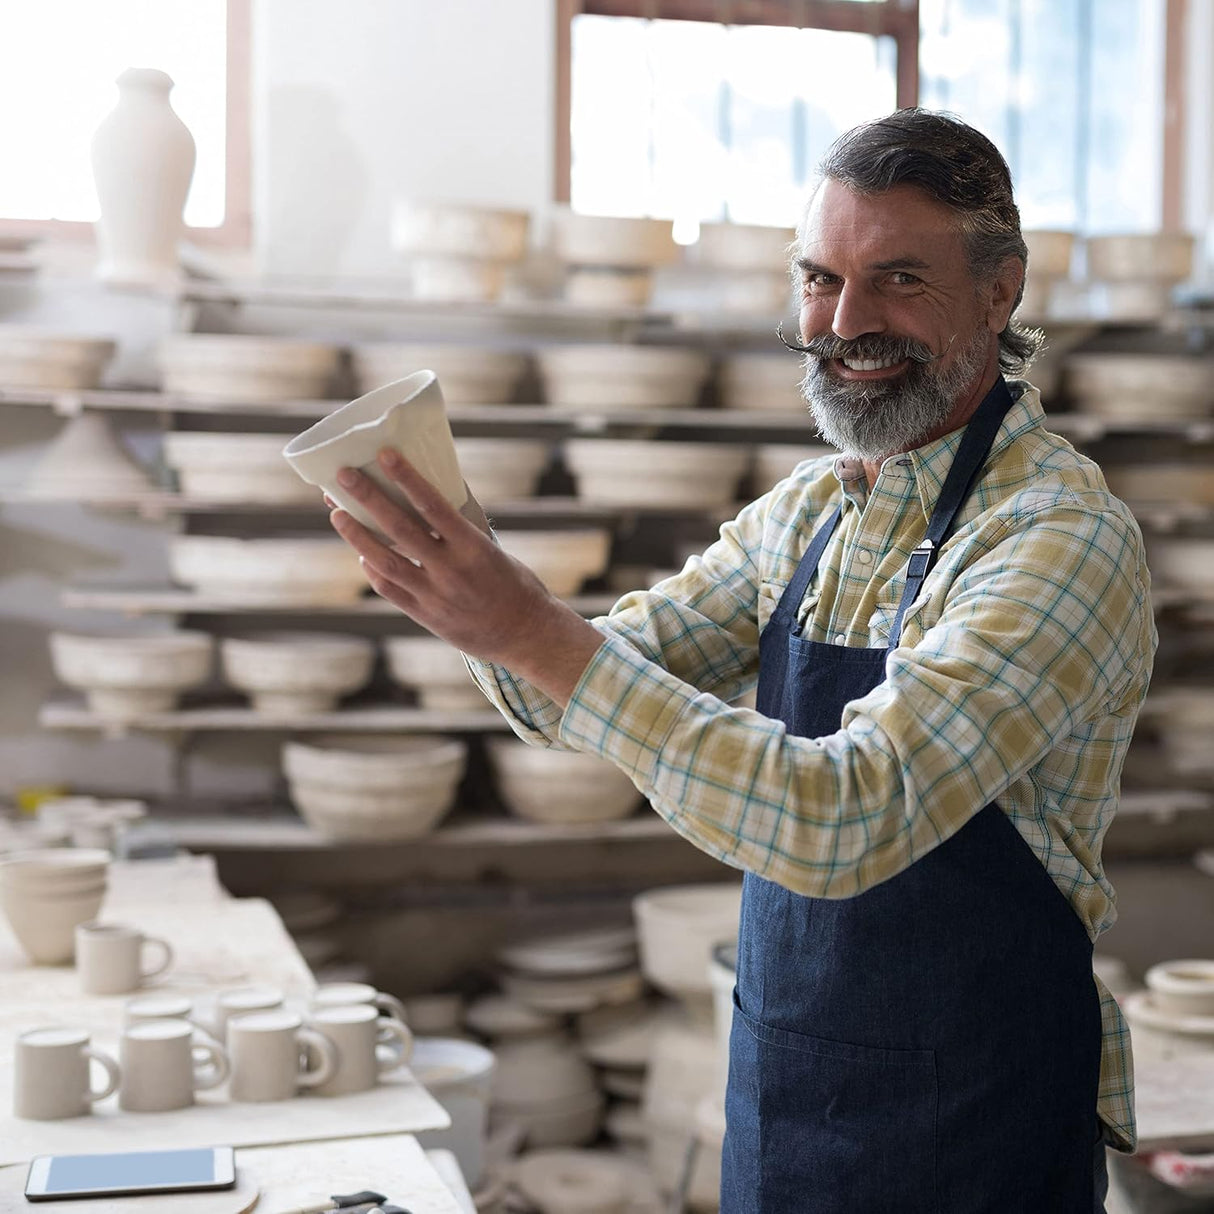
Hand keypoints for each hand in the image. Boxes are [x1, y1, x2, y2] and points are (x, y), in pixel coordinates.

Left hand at [326, 449, 604, 703]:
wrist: (525, 636)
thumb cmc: (515, 586)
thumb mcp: (492, 551)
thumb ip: (460, 532)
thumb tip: (430, 501)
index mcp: (474, 548)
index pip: (433, 505)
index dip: (407, 478)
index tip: (385, 454)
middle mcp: (451, 571)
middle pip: (400, 528)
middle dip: (369, 498)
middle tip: (344, 475)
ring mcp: (434, 596)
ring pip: (384, 561)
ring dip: (357, 535)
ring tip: (338, 513)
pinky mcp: (425, 616)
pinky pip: (389, 589)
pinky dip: (373, 569)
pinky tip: (362, 554)